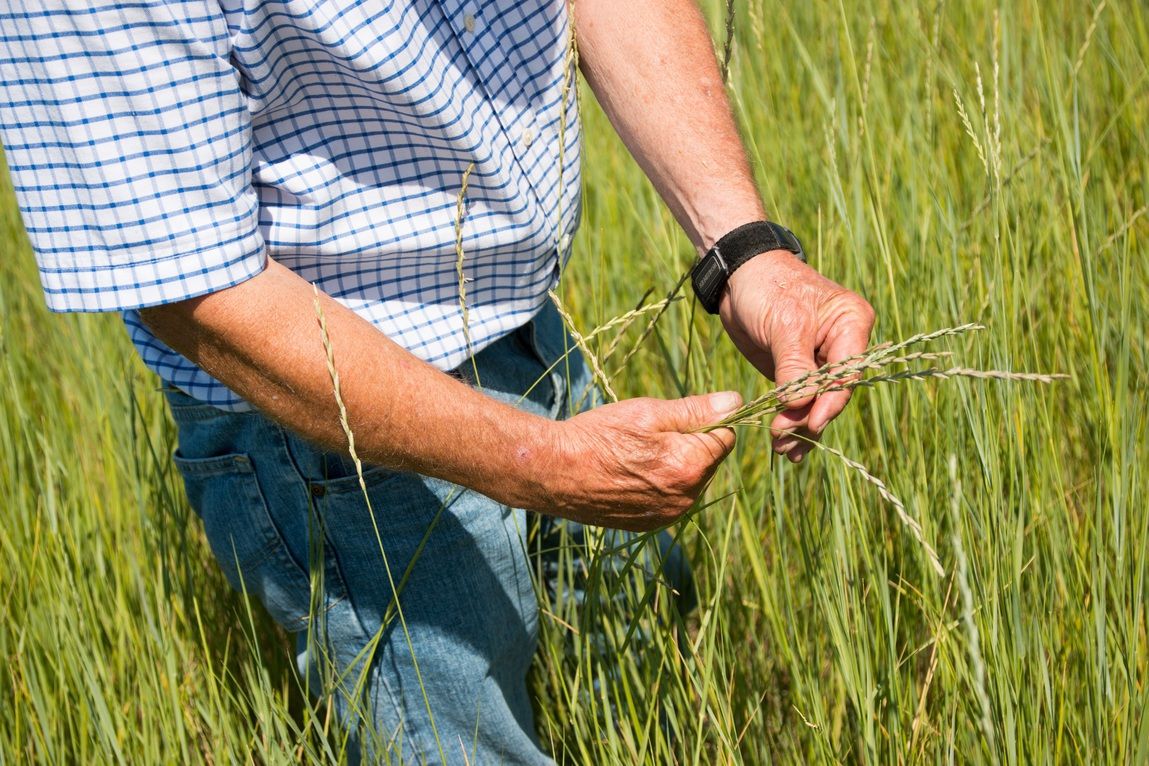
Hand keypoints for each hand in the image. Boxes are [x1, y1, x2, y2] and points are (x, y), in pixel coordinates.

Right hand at [538, 393, 742, 530]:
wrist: (554, 473)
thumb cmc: (599, 436)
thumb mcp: (648, 413)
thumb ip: (696, 410)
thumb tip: (736, 402)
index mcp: (690, 467)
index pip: (726, 436)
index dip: (707, 419)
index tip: (678, 414)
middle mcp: (685, 498)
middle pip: (709, 460)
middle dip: (692, 442)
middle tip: (650, 431)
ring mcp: (668, 515)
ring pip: (691, 480)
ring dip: (677, 463)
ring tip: (637, 452)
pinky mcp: (651, 524)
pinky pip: (672, 498)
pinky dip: (660, 483)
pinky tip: (631, 471)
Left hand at [719, 250, 874, 462]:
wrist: (739, 276)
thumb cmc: (768, 288)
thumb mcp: (784, 324)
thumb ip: (794, 366)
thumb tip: (800, 406)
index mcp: (851, 324)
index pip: (848, 372)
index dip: (830, 401)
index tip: (811, 422)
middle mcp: (842, 345)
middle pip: (833, 393)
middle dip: (809, 419)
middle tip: (783, 440)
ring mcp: (820, 360)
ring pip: (816, 402)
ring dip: (799, 427)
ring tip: (782, 450)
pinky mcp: (797, 371)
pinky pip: (799, 401)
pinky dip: (790, 420)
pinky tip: (783, 444)